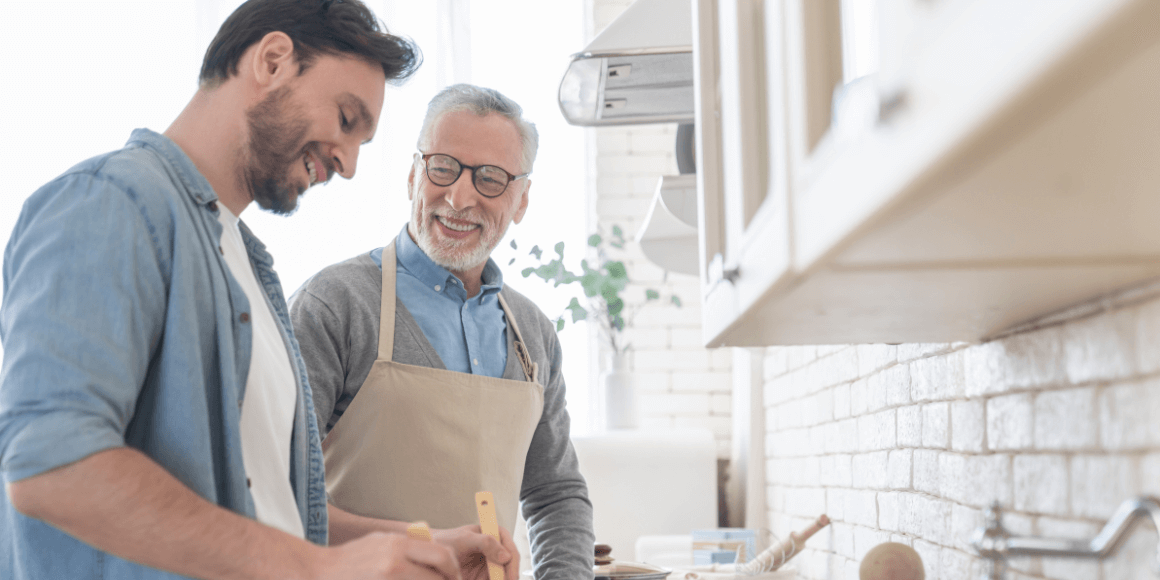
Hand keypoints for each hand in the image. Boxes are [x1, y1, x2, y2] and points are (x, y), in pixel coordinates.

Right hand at [314, 531, 461, 579]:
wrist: (320, 571)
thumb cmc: (351, 558)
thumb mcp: (380, 542)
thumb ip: (407, 546)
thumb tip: (434, 553)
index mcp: (397, 544)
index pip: (442, 554)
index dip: (453, 569)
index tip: (453, 576)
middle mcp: (395, 562)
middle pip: (439, 573)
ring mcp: (388, 578)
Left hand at [431, 524, 519, 579]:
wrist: (431, 553)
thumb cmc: (446, 541)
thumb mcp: (464, 539)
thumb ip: (485, 542)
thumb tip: (506, 555)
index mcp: (495, 535)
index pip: (510, 550)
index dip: (513, 564)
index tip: (510, 577)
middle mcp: (496, 550)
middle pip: (509, 567)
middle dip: (508, 577)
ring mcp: (490, 565)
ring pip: (502, 577)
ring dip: (501, 579)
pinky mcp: (483, 576)